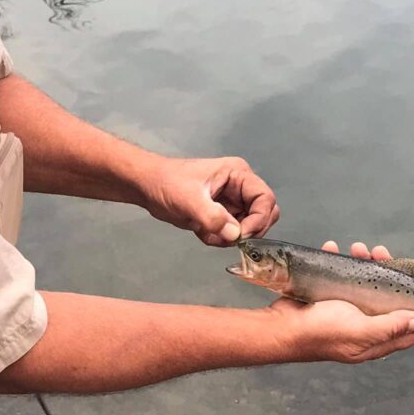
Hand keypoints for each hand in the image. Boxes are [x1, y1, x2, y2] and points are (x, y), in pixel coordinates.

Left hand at [141, 155, 279, 245]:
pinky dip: (221, 239)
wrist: (147, 187)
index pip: (266, 199)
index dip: (259, 219)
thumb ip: (212, 217)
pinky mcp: (223, 215)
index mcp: (238, 174)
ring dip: (231, 237)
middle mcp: (240, 188)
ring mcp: (233, 202)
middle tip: (226, 237)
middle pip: (264, 214)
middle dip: (248, 230)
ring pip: (249, 227)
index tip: (240, 235)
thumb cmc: (167, 184)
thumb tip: (235, 236)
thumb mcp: (188, 199)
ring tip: (208, 233)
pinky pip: (233, 234)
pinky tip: (203, 233)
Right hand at [267, 240, 413, 363]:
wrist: (279, 328)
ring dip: (364, 262)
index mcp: (374, 340)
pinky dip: (339, 261)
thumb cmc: (319, 333)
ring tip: (358, 247)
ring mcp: (346, 311)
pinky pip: (340, 276)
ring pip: (365, 283)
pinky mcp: (329, 298)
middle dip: (391, 273)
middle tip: (384, 254)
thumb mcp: (359, 331)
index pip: (409, 328)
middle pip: (388, 299)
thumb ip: (390, 327)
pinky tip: (335, 249)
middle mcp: (363, 326)